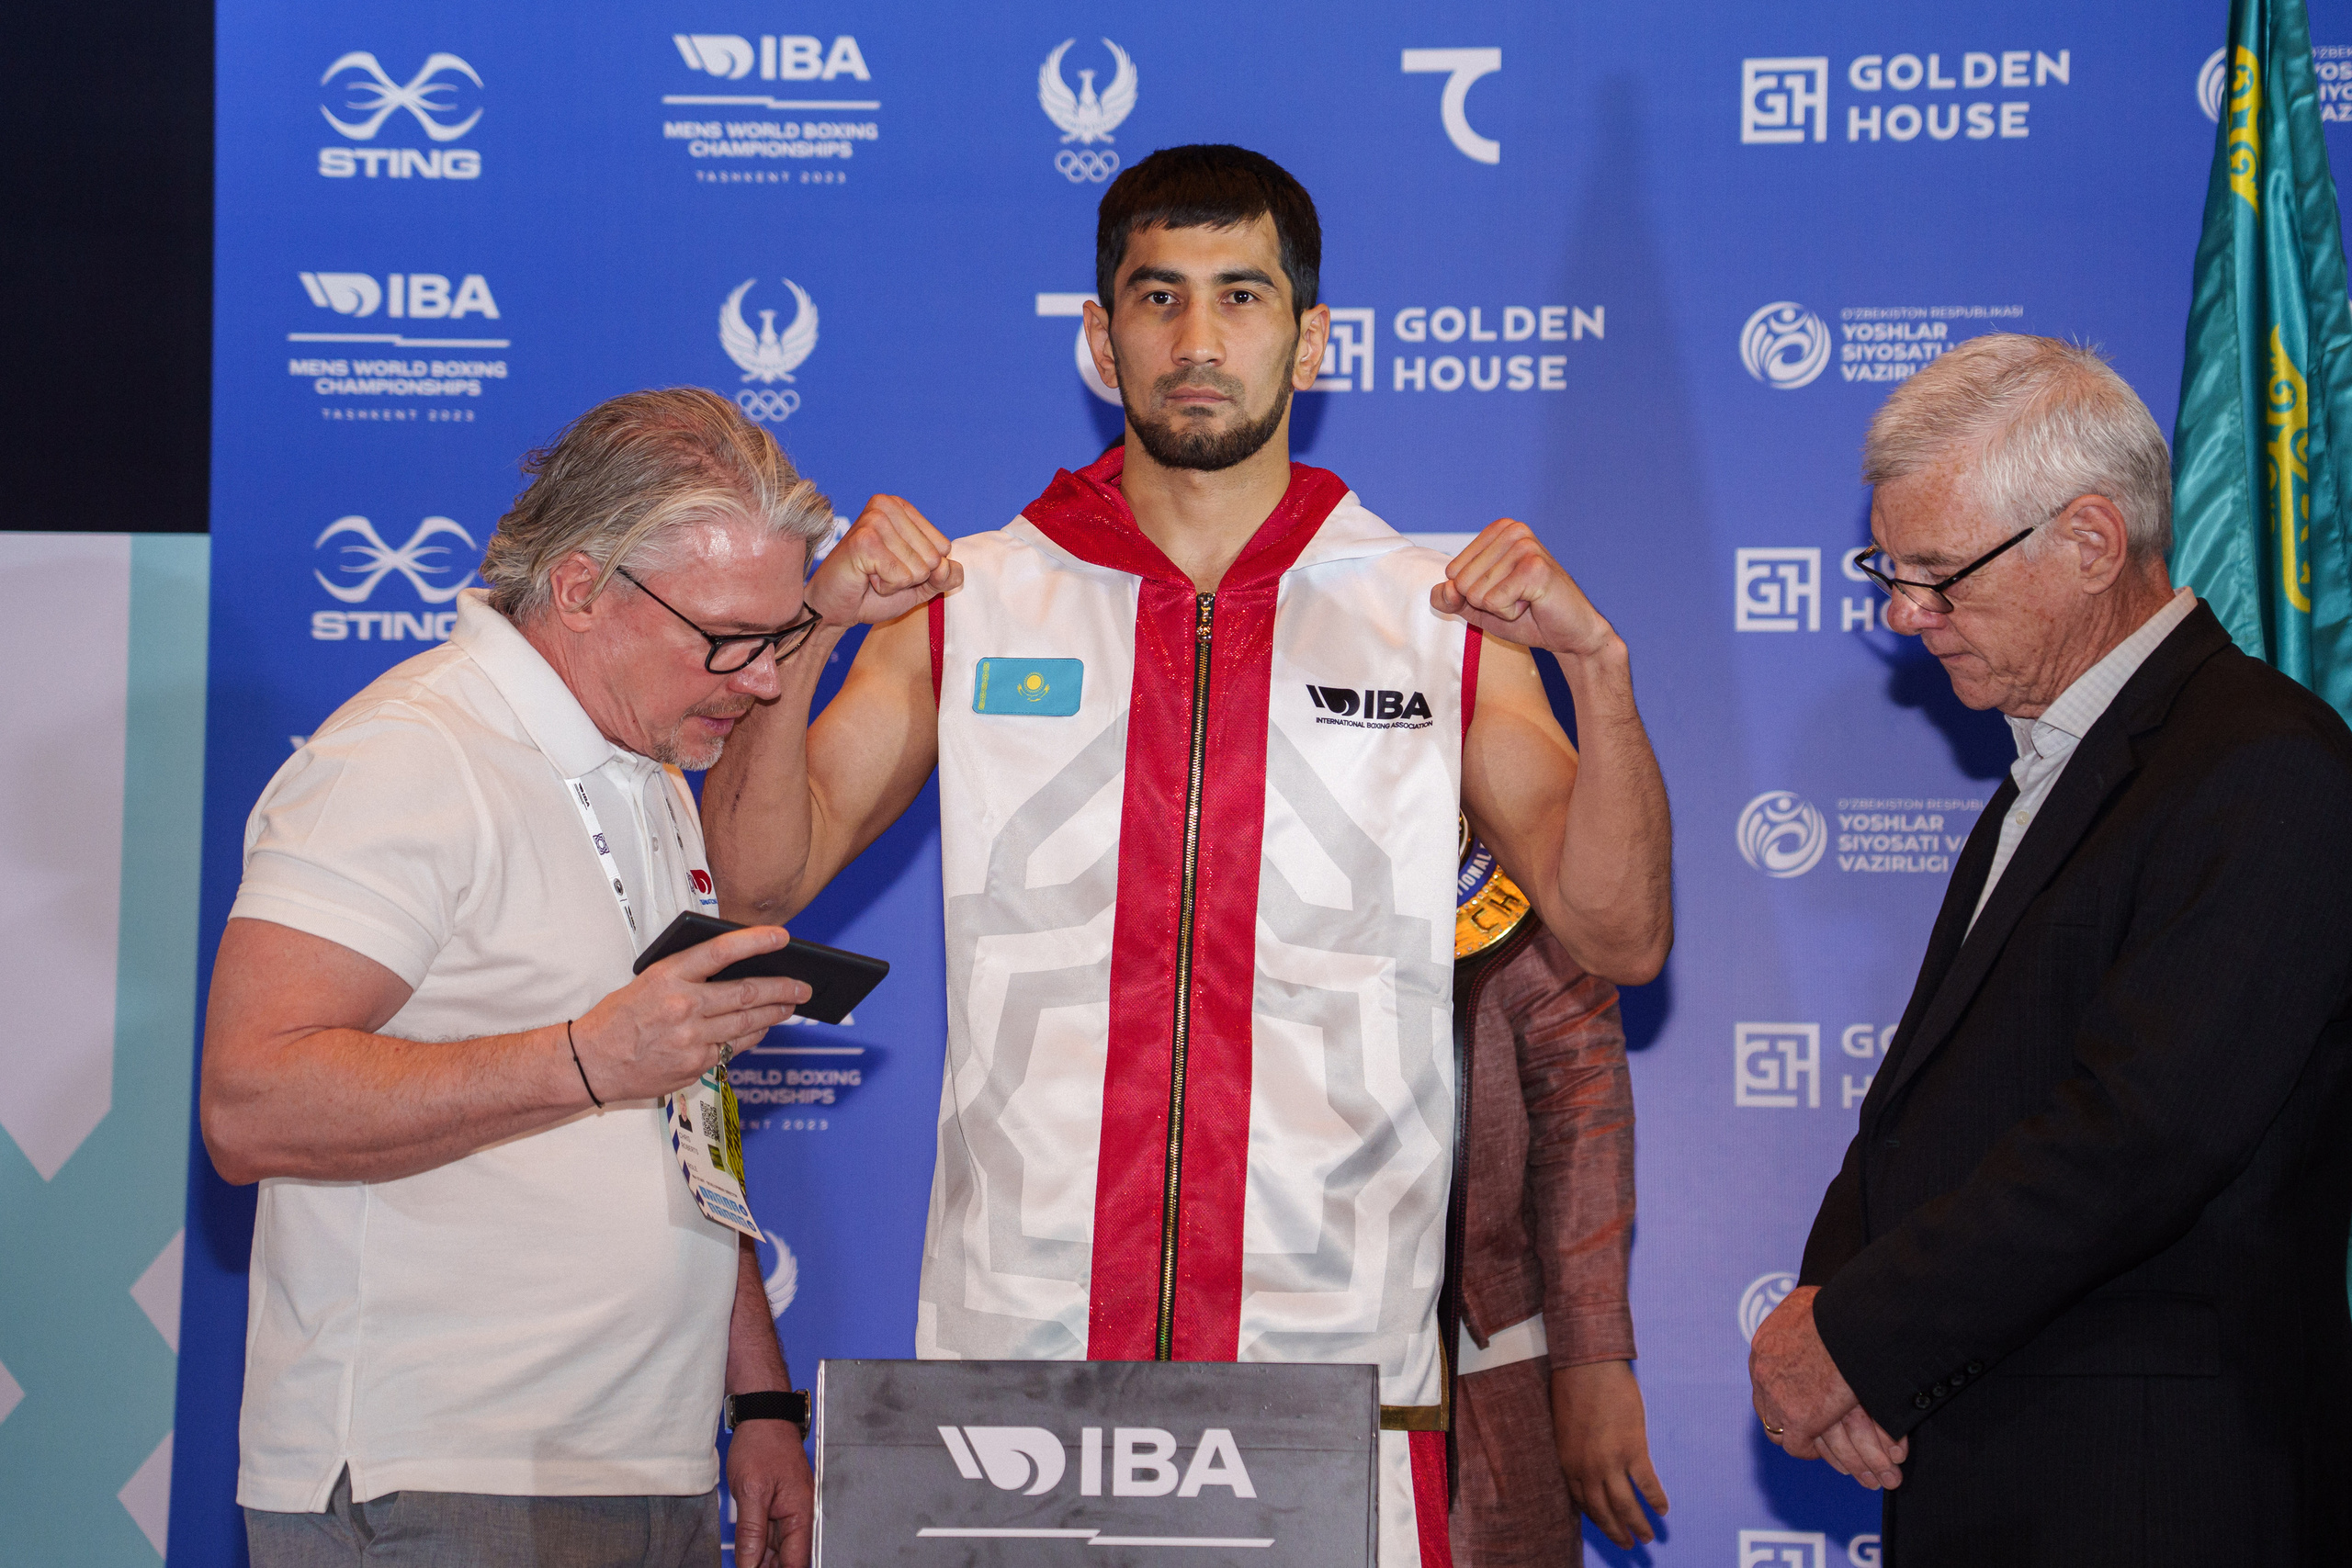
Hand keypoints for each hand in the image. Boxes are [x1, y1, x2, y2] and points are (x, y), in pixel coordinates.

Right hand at [570, 926, 810, 1101]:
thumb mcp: (648, 980)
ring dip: (775, 1013)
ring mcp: (691, 1038)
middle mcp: (683, 1005)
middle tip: (803, 986)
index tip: (783, 937)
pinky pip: (734, 1048)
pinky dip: (751, 1036)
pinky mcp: (695, 1064)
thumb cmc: (620, 1017)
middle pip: (747, 993)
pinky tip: (761, 1028)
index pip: (721, 951)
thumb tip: (737, 970)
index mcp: (668, 975)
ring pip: (748, 1023)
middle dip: (782, 989)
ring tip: (791, 1006)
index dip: (756, 941)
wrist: (591, 1061)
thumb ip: (689, 975)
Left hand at [728, 1416, 813, 1567]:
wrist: (762, 1416)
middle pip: (788, 1557)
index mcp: (800, 1512)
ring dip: (761, 1557)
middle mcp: (800, 1513)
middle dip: (767, 1566)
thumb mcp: (751, 1490)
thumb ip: (752, 1531)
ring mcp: (789, 1508)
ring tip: (742, 1560)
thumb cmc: (762, 1443)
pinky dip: (759, 1543)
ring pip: (778, 1547)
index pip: (796, 1561)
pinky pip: (772, 1532)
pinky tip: (745, 1549)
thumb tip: (749, 1564)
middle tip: (744, 1566)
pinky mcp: (778, 1503)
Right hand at [807, 494, 961, 626]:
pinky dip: (886, 587)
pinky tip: (865, 577)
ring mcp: (874, 520)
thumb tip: (949, 567)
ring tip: (871, 574)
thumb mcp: (920, 584)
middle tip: (880, 572)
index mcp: (902, 508)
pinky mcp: (864, 541)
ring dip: (896, 582)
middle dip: (909, 576)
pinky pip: (900, 577)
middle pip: (933, 558)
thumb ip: (945, 577)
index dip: (923, 569)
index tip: (893, 566)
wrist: (834, 608)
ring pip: (918, 568)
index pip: (943, 547)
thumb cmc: (873, 591)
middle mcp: (887, 506)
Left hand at [1430, 520, 1615, 658]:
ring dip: (1500, 608)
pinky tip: (1533, 604)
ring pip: (1478, 593)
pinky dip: (1510, 613)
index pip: (1452, 572)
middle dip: (1486, 602)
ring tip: (1527, 601)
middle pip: (1463, 582)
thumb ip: (1451, 598)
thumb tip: (1443, 589)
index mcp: (1497, 531)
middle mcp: (1512, 531)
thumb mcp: (1478, 608)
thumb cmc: (1526, 616)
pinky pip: (1494, 602)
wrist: (1568, 633)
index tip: (1505, 592)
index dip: (1474, 594)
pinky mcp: (1535, 567)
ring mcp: (1525, 546)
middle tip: (1518, 599)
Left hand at [1551, 1360, 1668, 1546]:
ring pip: (1625, 1505)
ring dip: (1637, 1525)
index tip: (1606, 1525)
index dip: (1596, 1517)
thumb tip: (1589, 1462)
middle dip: (1616, 1531)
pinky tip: (1663, 1510)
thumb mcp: (1565, 1427)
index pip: (1582, 1502)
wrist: (1588, 1366)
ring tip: (1647, 1537)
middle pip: (1603, 1510)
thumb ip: (1576, 1450)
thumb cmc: (1574, 1388)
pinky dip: (1656, 1500)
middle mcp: (1587, 1468)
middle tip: (1627, 1545)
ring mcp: (1610, 1461)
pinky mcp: (1633, 1450)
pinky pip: (1647, 1484)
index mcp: (1568, 1462)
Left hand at [1749, 1286, 1904, 1485]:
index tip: (1799, 1395)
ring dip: (1796, 1435)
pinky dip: (1811, 1449)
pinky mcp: (1799, 1419)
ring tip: (1817, 1440)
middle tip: (1806, 1422)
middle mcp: (1762, 1371)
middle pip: (1764, 1405)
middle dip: (1783, 1415)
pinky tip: (1829, 1448)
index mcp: (1763, 1344)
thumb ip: (1798, 1314)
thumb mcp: (1806, 1302)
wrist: (1853, 1326)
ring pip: (1777, 1429)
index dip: (1781, 1389)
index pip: (1763, 1376)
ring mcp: (1777, 1397)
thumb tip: (1806, 1310)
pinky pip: (1797, 1446)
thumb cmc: (1839, 1309)